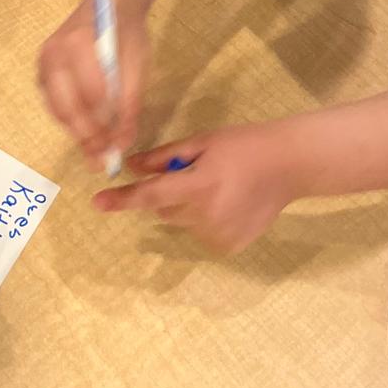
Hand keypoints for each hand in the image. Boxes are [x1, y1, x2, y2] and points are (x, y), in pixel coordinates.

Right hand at [37, 0, 148, 163]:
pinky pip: (52, 101)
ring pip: (56, 108)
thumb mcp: (137, 67)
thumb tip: (122, 145)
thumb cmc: (128, 33)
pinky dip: (67, 118)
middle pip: (67, 107)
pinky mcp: (41, 67)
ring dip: (75, 132)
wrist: (110, 2)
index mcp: (80, 45)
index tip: (113, 151)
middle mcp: (54, 53)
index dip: (102, 128)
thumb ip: (129, 106)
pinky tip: (83, 130)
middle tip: (100, 160)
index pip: (91, 97)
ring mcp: (44, 60)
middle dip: (85, 138)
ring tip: (94, 151)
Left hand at [92, 122, 299, 252]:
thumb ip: (164, 158)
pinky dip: (207, 220)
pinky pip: (202, 233)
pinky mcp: (230, 246)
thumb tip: (131, 167)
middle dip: (170, 194)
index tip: (97, 203)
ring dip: (189, 208)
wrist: (290, 165)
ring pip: (183, 223)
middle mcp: (207, 215)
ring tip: (219, 187)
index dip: (123, 199)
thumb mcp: (203, 142)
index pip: (151, 195)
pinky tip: (230, 203)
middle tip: (196, 174)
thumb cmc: (244, 145)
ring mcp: (220, 234)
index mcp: (200, 185)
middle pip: (165, 211)